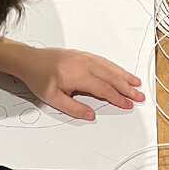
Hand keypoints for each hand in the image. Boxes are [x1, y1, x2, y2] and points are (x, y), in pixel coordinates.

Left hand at [17, 47, 144, 120]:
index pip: (104, 89)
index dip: (118, 98)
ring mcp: (84, 58)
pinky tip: (120, 71)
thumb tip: (90, 115)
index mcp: (79, 76)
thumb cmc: (39, 78)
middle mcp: (85, 64)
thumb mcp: (53, 99)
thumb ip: (73, 108)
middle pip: (112, 77)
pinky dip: (115, 67)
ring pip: (110, 67)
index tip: (127, 104)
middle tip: (139, 96)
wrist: (29, 60)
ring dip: (124, 76)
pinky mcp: (82, 54)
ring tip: (136, 83)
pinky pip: (103, 61)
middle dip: (127, 88)